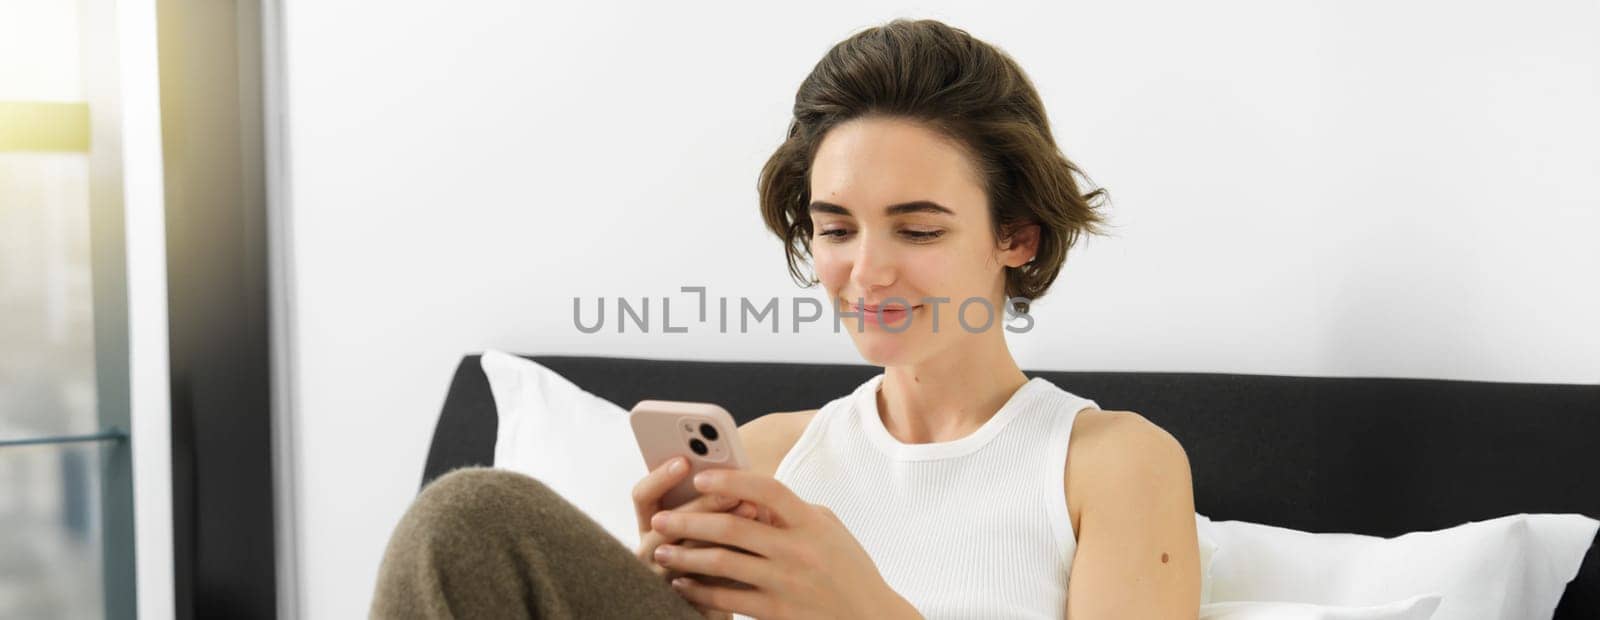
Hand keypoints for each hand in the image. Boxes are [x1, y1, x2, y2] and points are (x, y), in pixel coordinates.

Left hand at [648, 469, 919, 619]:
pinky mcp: (777, 612)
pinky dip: (699, 590)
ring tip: (660, 552)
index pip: (768, 489)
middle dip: (689, 521)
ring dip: (685, 556)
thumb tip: (749, 494)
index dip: (731, 479)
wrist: (870, 619)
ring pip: (722, 563)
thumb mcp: (828, 530)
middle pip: (732, 526)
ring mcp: (786, 583)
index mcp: (811, 522)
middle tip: (659, 519)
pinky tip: (681, 583)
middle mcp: (798, 550)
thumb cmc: (848, 568)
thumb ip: (792, 511)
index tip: (700, 476)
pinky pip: (728, 598)